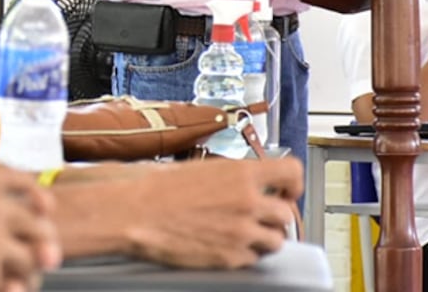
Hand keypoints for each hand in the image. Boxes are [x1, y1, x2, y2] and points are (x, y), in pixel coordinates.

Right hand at [0, 155, 60, 291]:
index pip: (22, 180)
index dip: (37, 195)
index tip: (45, 207)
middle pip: (35, 222)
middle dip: (44, 239)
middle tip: (47, 252)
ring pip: (28, 255)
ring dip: (27, 268)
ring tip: (24, 277)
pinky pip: (2, 280)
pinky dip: (0, 286)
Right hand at [121, 158, 301, 268]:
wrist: (134, 212)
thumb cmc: (156, 187)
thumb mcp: (199, 169)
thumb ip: (230, 177)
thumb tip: (243, 182)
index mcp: (241, 173)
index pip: (292, 172)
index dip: (293, 184)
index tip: (285, 191)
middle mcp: (248, 202)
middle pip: (286, 214)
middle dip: (274, 217)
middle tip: (258, 218)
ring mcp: (241, 232)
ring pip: (276, 241)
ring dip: (264, 238)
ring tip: (242, 234)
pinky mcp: (230, 257)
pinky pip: (253, 259)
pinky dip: (244, 254)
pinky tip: (224, 245)